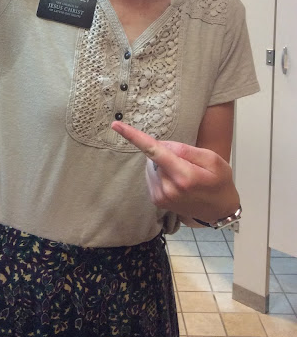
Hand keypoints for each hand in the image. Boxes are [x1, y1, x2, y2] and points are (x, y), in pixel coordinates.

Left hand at [111, 121, 239, 223]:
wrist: (219, 210)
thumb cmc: (220, 182)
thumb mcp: (212, 159)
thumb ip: (185, 149)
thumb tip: (161, 145)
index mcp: (183, 176)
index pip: (153, 151)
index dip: (134, 136)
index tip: (116, 125)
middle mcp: (168, 188)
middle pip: (155, 155)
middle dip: (168, 152)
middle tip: (189, 163)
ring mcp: (161, 196)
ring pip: (152, 165)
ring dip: (164, 164)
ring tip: (186, 174)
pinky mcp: (156, 200)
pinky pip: (152, 175)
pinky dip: (161, 173)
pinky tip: (178, 181)